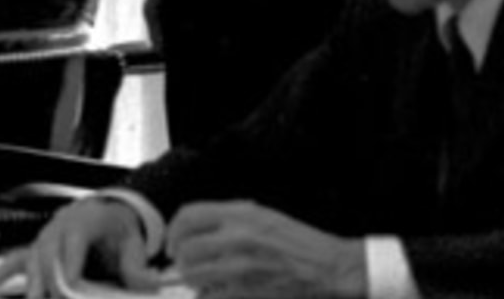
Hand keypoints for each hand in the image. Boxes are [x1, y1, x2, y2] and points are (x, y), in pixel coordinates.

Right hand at [0, 196, 167, 297]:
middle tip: (48, 297)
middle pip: (50, 251)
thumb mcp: (134, 242)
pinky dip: (6, 269)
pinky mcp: (39, 246)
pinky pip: (21, 257)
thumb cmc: (119, 227)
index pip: (76, 239)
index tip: (71, 284)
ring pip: (34, 255)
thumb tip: (147, 284)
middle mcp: (61, 224)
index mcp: (86, 219)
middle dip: (48, 278)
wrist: (109, 210)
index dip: (72, 262)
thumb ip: (138, 265)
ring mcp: (47, 235)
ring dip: (30, 279)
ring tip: (31, 297)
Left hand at [166, 200, 365, 298]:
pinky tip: (222, 291)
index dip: (174, 231)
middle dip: (181, 259)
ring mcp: (239, 267)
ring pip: (192, 274)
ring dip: (193, 279)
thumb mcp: (263, 216)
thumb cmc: (299, 243)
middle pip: (185, 248)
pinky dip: (210, 295)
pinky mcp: (244, 293)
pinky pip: (209, 295)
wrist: (329, 268)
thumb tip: (196, 230)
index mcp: (240, 214)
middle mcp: (237, 237)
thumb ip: (229, 219)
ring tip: (205, 279)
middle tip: (187, 265)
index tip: (174, 243)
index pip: (188, 216)